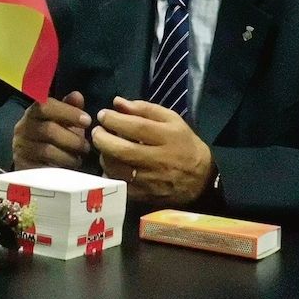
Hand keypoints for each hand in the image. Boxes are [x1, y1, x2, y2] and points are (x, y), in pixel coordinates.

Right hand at [12, 91, 91, 169]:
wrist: (33, 162)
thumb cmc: (52, 138)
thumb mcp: (62, 122)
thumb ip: (70, 108)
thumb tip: (77, 96)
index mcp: (33, 113)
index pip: (46, 106)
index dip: (68, 112)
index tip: (87, 120)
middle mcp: (23, 128)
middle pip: (49, 129)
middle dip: (73, 139)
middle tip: (86, 147)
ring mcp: (21, 148)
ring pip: (47, 151)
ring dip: (68, 156)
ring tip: (79, 158)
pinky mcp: (22, 166)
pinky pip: (43, 168)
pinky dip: (59, 168)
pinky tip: (68, 168)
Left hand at [93, 97, 214, 204]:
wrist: (201, 179)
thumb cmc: (184, 144)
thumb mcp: (171, 120)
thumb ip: (144, 109)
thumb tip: (117, 102)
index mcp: (167, 137)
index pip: (136, 127)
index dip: (115, 120)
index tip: (103, 114)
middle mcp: (159, 160)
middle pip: (123, 150)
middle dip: (102, 139)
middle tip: (96, 131)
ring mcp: (151, 180)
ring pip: (118, 169)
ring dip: (104, 156)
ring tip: (104, 147)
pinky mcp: (145, 196)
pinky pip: (120, 185)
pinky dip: (110, 174)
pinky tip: (111, 164)